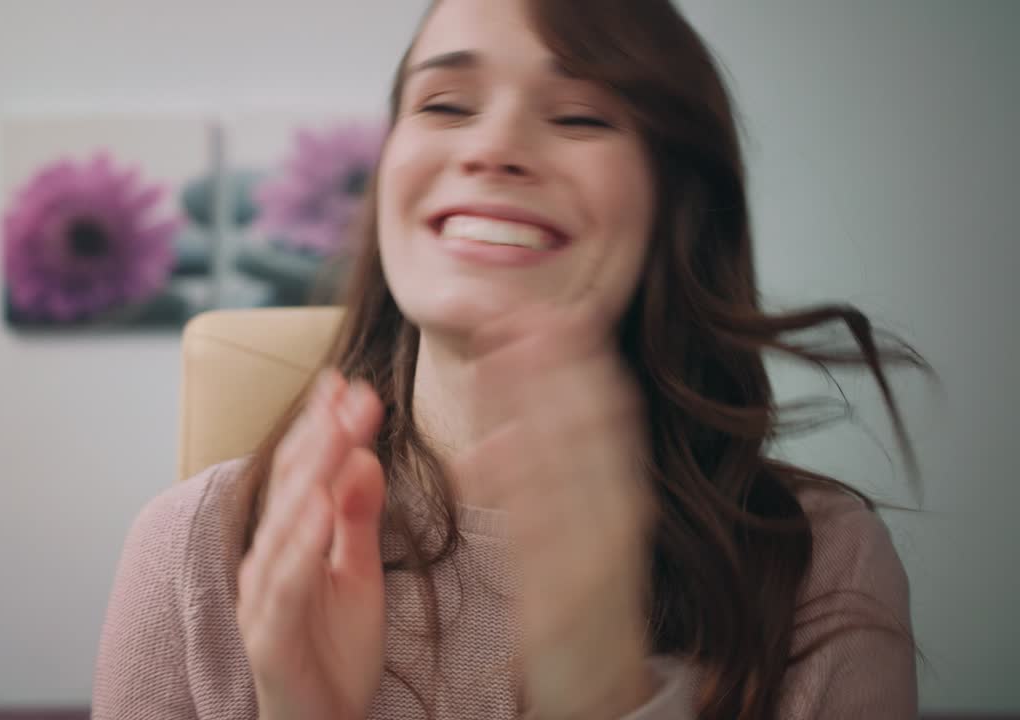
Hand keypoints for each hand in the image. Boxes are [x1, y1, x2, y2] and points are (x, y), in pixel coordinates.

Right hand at [237, 370, 387, 719]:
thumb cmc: (335, 649)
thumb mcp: (359, 573)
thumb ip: (359, 518)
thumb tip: (364, 455)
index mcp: (290, 542)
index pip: (305, 472)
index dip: (323, 428)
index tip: (346, 384)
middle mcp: (269, 560)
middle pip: (294, 488)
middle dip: (323, 438)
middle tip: (351, 395)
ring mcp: (264, 597)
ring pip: (285, 527)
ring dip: (311, 477)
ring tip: (336, 435)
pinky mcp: (268, 635)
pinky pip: (285, 584)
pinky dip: (300, 545)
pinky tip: (320, 510)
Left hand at [456, 301, 656, 719]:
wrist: (595, 689)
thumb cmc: (577, 600)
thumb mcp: (572, 526)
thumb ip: (552, 472)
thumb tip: (515, 418)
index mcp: (620, 494)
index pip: (606, 411)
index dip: (576, 357)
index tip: (543, 308)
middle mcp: (617, 514)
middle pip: (590, 424)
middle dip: (555, 362)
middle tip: (519, 308)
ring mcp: (596, 554)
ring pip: (567, 463)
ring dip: (535, 403)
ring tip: (503, 352)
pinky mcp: (566, 595)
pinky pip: (539, 531)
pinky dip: (516, 486)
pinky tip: (487, 448)